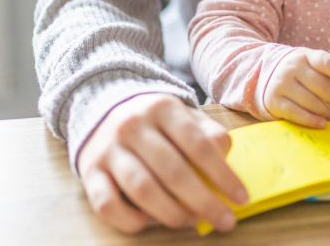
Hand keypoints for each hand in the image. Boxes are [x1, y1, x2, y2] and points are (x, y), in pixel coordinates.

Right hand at [77, 93, 247, 233]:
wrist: (102, 108)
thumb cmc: (154, 121)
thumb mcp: (183, 116)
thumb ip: (208, 133)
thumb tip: (225, 157)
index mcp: (162, 108)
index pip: (198, 145)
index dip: (223, 175)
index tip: (241, 198)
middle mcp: (133, 125)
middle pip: (173, 171)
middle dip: (204, 201)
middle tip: (225, 221)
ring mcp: (108, 149)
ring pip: (143, 190)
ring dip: (173, 213)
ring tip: (193, 221)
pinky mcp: (89, 172)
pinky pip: (109, 205)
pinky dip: (133, 220)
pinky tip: (153, 221)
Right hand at [264, 48, 329, 126]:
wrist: (266, 75)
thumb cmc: (300, 70)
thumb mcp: (314, 61)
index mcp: (305, 55)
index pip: (327, 62)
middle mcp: (291, 68)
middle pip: (322, 87)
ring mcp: (281, 84)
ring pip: (312, 103)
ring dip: (324, 110)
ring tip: (323, 108)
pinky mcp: (274, 101)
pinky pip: (299, 115)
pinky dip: (313, 121)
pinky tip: (321, 122)